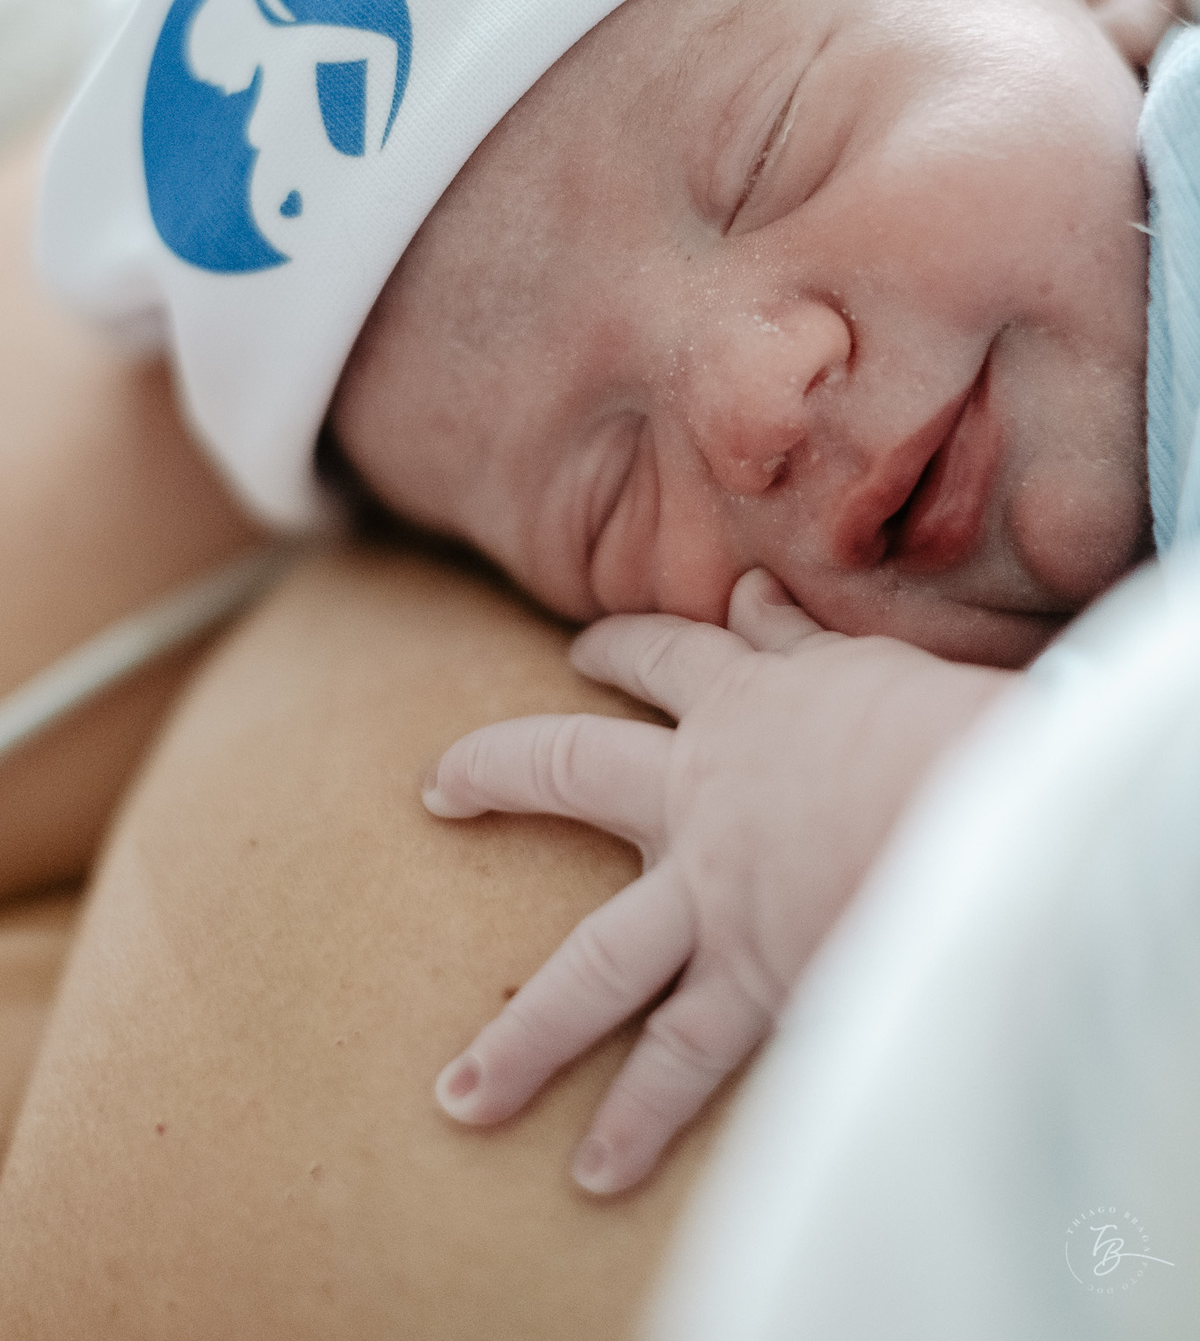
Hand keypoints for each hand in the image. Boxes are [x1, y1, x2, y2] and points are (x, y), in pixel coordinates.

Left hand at [422, 569, 1011, 1193]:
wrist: (984, 816)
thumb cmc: (944, 729)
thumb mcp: (865, 666)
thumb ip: (799, 644)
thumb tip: (753, 593)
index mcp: (741, 704)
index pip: (659, 658)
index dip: (615, 649)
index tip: (579, 654)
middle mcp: (699, 797)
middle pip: (569, 769)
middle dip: (495, 773)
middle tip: (438, 790)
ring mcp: (713, 897)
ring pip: (593, 966)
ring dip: (525, 1036)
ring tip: (459, 1095)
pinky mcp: (752, 980)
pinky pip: (681, 1062)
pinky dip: (639, 1119)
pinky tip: (592, 1173)